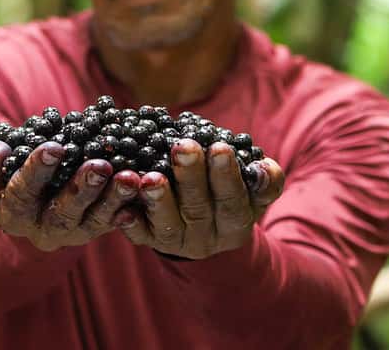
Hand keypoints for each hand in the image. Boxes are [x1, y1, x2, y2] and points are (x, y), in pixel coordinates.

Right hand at [0, 134, 141, 251]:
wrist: (31, 189)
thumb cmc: (8, 167)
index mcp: (13, 213)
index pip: (22, 193)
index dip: (36, 172)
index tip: (54, 147)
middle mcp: (43, 229)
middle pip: (63, 214)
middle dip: (82, 190)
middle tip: (99, 165)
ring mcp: (74, 232)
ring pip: (95, 221)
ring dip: (114, 199)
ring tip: (129, 177)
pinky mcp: (99, 228)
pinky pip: (117, 221)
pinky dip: (130, 207)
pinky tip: (142, 190)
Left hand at [115, 139, 283, 259]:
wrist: (206, 227)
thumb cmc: (231, 194)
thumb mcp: (254, 190)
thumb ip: (265, 179)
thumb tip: (263, 168)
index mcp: (235, 223)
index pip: (233, 199)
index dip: (226, 175)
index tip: (219, 147)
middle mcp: (207, 237)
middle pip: (198, 208)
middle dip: (190, 176)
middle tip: (183, 147)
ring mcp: (177, 242)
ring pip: (167, 224)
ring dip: (158, 200)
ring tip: (150, 177)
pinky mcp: (151, 241)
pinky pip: (139, 235)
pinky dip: (130, 222)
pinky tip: (122, 208)